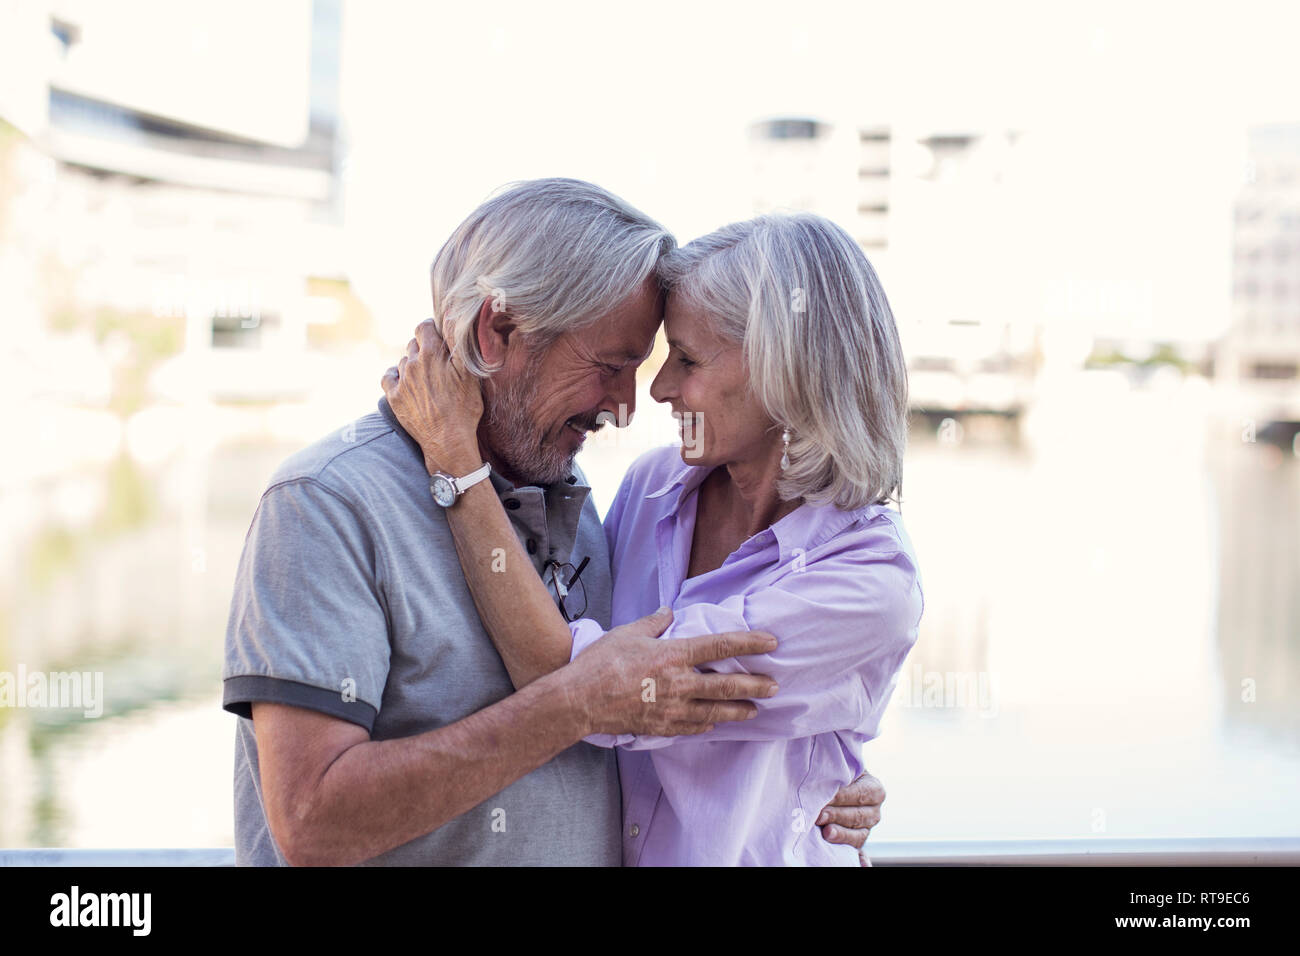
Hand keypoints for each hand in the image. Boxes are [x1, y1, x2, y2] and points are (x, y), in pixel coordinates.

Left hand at [380, 318, 483, 475]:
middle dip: (424, 348)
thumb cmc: (464, 407)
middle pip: (413, 344)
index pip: (424, 327)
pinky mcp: (394, 397)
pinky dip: (396, 376)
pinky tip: (406, 382)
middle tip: (437, 361)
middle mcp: (412, 364)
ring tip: (427, 377)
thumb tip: (453, 319)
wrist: (447, 440)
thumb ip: (459, 343)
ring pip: (404, 362)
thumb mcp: (469, 373)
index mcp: (431, 354)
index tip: (437, 335)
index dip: (431, 328)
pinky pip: (389, 377)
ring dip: (413, 364)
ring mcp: (401, 381)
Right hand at [564, 607, 779, 737]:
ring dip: (738, 710)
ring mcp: (672, 708)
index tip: (771, 643)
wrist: (579, 700)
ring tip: (755, 710)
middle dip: (755, 685)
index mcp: (674, 655)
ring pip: (715, 711)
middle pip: (727, 685)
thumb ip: (654, 622)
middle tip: (774, 686)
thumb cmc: (601, 662)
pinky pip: (691, 727)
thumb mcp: (629, 632)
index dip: (750, 643)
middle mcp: (679, 683)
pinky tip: (715, 724)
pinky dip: (707, 724)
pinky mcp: (661, 727)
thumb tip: (669, 611)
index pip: (721, 646)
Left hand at [817, 770, 884, 865]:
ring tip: (826, 833)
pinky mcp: (857, 843)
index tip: (824, 797)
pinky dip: (861, 861)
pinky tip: (861, 865)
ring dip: (842, 835)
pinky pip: (860, 855)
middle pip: (858, 816)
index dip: (842, 796)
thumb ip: (839, 773)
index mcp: (874, 790)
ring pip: (858, 835)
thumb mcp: (842, 769)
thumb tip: (830, 776)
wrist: (837, 784)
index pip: (860, 794)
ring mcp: (867, 829)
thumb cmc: (837, 773)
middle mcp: (874, 811)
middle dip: (837, 816)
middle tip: (819, 815)